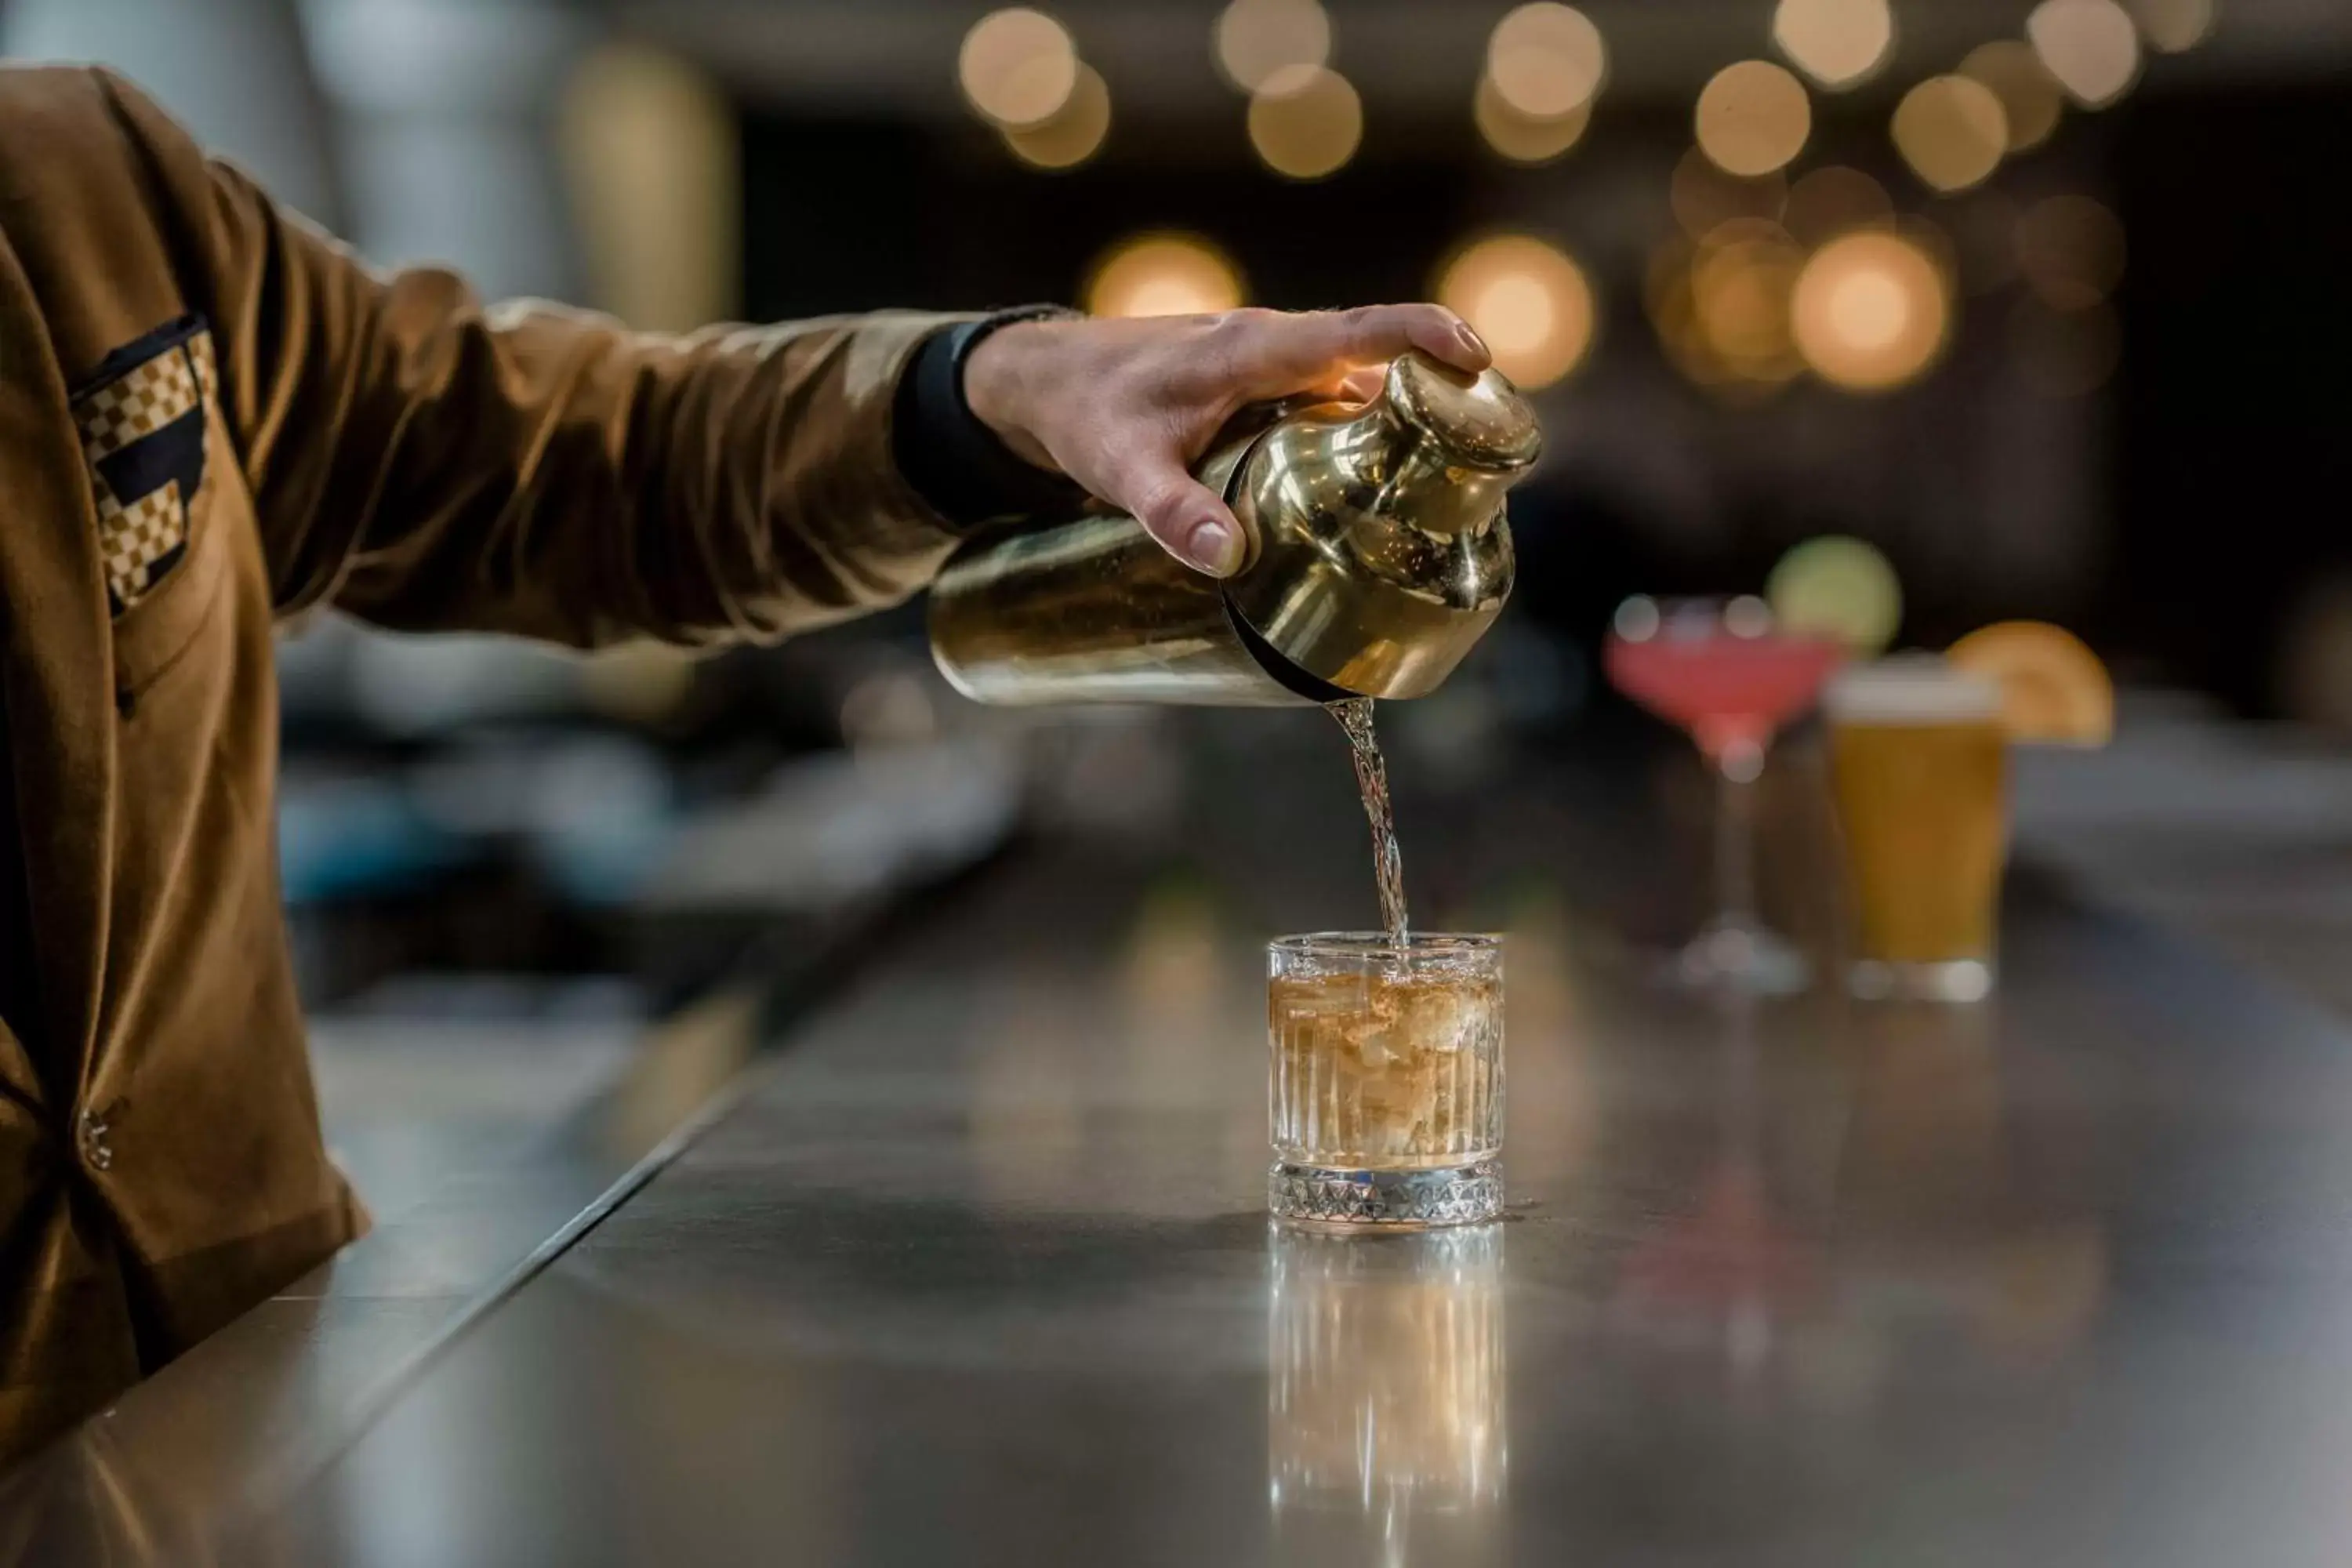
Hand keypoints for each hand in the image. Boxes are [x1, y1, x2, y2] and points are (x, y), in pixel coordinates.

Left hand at [962, 306, 1490, 576]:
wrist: (1043, 382)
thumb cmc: (1086, 414)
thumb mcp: (1121, 469)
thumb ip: (1173, 514)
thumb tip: (1230, 557)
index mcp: (1251, 348)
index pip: (1356, 330)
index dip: (1423, 336)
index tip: (1481, 356)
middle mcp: (1272, 344)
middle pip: (1377, 355)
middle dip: (1443, 387)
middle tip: (1501, 443)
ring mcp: (1271, 363)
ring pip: (1358, 379)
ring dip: (1411, 411)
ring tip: (1466, 471)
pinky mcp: (1263, 384)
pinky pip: (1333, 395)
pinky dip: (1369, 424)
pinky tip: (1390, 477)